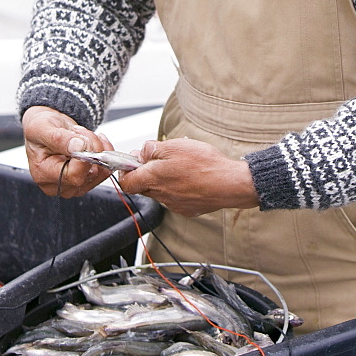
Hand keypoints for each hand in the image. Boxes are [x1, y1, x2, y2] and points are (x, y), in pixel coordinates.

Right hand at [22, 105, 113, 197]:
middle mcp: (59, 185)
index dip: (84, 156)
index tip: (80, 138)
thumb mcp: (42, 128)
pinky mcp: (85, 180)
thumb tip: (79, 147)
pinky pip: (104, 170)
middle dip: (91, 147)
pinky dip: (104, 151)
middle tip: (79, 132)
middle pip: (89, 174)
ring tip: (82, 135)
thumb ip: (59, 139)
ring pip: (100, 171)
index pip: (74, 176)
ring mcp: (73, 185)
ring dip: (97, 147)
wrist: (46, 128)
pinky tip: (93, 141)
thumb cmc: (40, 128)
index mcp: (44, 175)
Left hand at [118, 137, 259, 216]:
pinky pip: (175, 198)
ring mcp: (174, 204)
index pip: (126, 182)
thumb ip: (152, 149)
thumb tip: (141, 152)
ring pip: (160, 192)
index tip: (133, 162)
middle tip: (161, 158)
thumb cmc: (203, 164)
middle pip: (143, 186)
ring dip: (165, 180)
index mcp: (153, 178)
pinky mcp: (187, 209)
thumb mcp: (174, 145)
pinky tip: (192, 178)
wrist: (228, 184)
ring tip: (182, 166)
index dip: (126, 171)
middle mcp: (161, 195)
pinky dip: (179, 188)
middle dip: (148, 173)